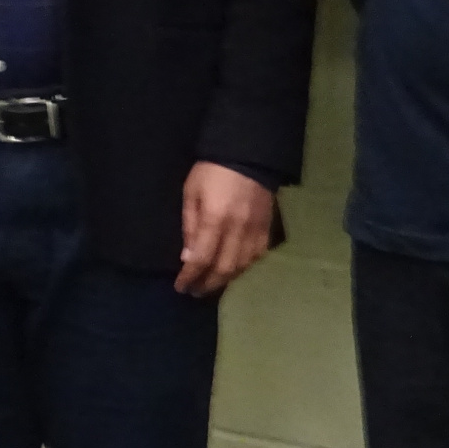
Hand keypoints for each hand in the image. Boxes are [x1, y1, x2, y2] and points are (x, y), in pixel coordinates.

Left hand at [176, 162, 275, 297]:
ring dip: (225, 280)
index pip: (202, 259)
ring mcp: (255, 231)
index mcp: (215, 220)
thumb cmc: (211, 171)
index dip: (190, 277)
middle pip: (223, 269)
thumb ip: (190, 226)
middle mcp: (237, 230)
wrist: (248, 156)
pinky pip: (257, 257)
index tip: (181, 287)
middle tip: (194, 292)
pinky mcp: (267, 229)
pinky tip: (232, 270)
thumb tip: (188, 258)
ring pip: (242, 267)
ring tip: (210, 284)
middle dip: (207, 285)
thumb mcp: (191, 193)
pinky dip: (243, 268)